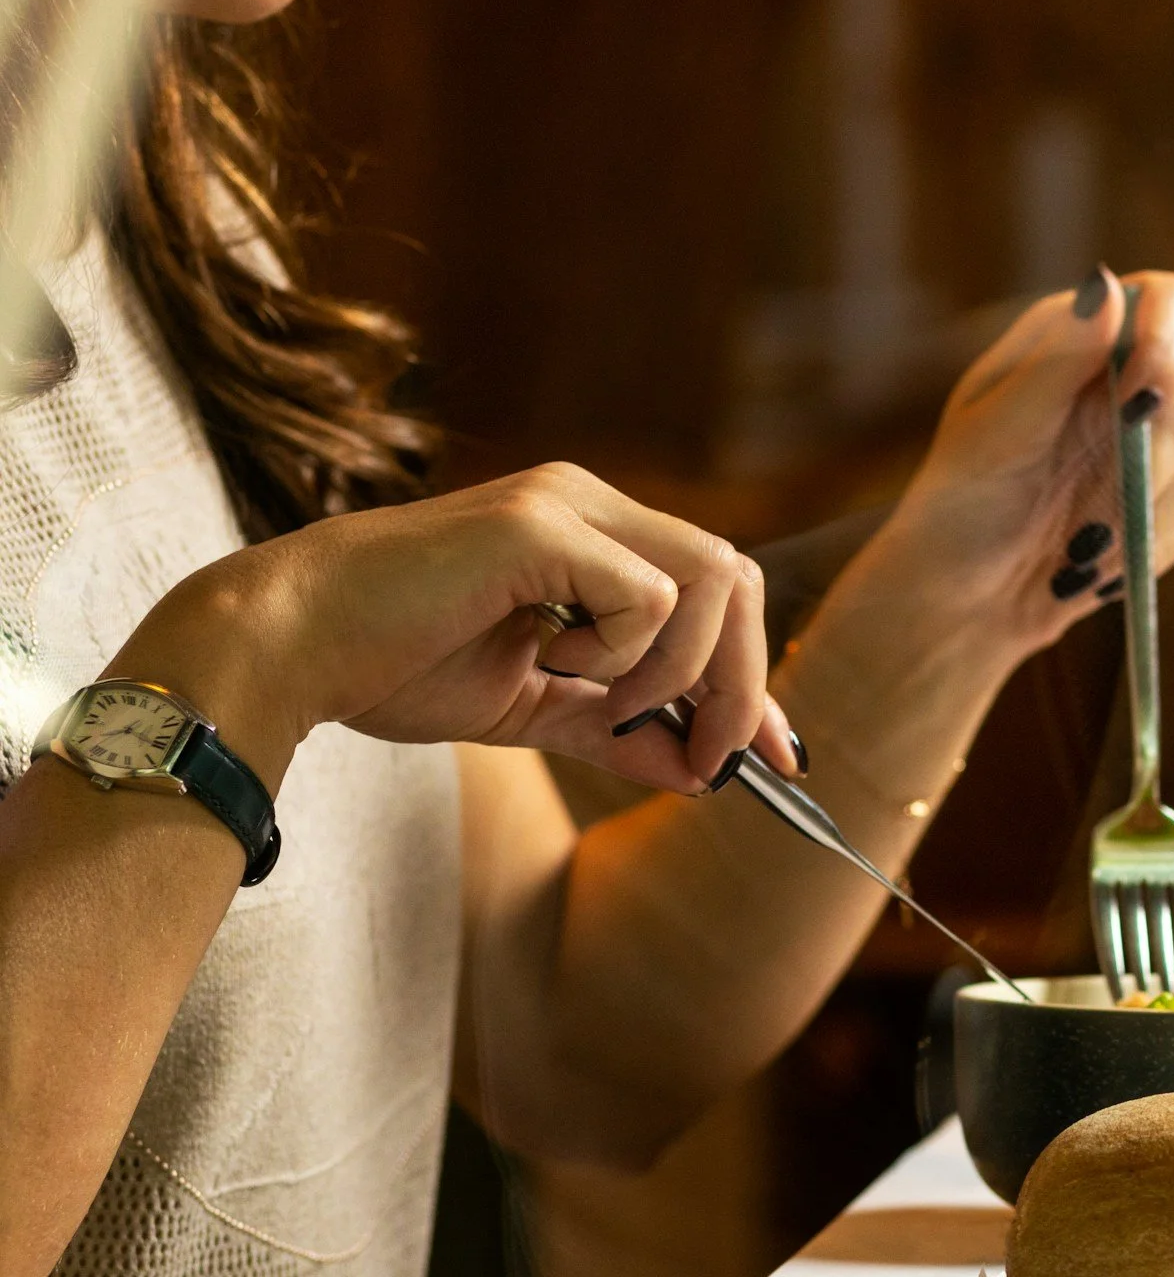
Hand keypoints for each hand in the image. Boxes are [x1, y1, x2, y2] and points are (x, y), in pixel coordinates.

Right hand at [111, 464, 802, 792]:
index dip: (758, 678)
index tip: (779, 758)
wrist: (290, 647)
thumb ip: (614, 731)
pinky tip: (550, 659)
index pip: (717, 592)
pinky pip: (648, 596)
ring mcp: (567, 503)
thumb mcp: (530, 710)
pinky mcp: (540, 526)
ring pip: (710, 581)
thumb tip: (699, 775)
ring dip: (680, 671)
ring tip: (605, 704)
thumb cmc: (391, 665)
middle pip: (736, 579)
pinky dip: (622, 654)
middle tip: (711, 759)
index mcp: (593, 535)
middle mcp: (590, 502)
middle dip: (743, 684)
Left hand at [867, 267, 1173, 653]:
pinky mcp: (1169, 507)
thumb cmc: (956, 506)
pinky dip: (1145, 545)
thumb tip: (1108, 286)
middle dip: (1140, 455)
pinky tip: (1091, 559)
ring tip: (1068, 537)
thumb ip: (1057, 362)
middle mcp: (1123, 386)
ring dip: (1131, 512)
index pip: (1169, 303)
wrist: (960, 601)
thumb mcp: (993, 431)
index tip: (1146, 386)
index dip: (1173, 337)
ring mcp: (1151, 448)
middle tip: (1081, 495)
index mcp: (1079, 342)